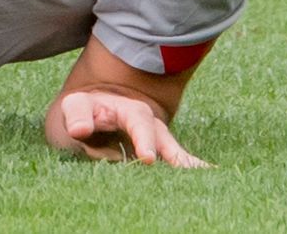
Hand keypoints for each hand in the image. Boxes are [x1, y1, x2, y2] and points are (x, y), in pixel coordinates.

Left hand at [55, 90, 209, 167]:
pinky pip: (177, 164)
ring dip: (187, 166)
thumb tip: (79, 130)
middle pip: (166, 140)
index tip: (148, 159)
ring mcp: (159, 141)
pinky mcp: (161, 156)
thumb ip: (76, 116)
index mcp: (130, 110)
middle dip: (175, 156)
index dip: (144, 140)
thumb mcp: (75, 106)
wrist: (92, 113)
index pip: (140, 123)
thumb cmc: (84, 110)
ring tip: (205, 178)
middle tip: (184, 171)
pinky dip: (190, 170)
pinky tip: (212, 179)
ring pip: (176, 154)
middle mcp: (151, 125)